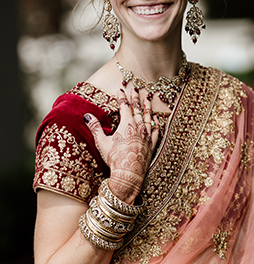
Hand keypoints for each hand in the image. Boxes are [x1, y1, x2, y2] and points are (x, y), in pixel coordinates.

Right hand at [84, 88, 158, 202]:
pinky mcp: (151, 144)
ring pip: (148, 117)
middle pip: (137, 108)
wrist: (129, 174)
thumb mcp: (102, 142)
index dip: (122, 97)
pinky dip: (156, 123)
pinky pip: (156, 130)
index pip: (124, 106)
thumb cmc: (114, 158)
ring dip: (147, 107)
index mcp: (127, 124)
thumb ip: (95, 127)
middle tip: (135, 88)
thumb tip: (87, 116)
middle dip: (135, 97)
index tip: (120, 90)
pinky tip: (156, 119)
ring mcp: (147, 135)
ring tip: (148, 98)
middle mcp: (139, 127)